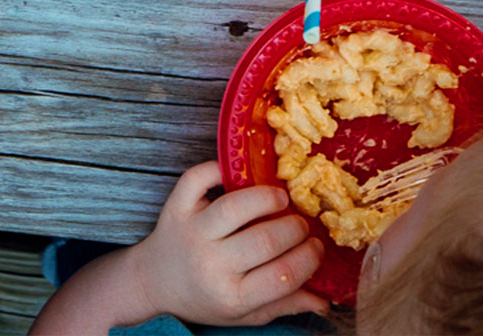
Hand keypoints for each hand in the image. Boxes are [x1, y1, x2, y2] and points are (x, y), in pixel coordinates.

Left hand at [124, 167, 327, 325]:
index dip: (308, 259)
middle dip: (294, 229)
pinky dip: (218, 168)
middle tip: (302, 224)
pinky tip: (240, 174)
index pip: (283, 276)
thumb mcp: (245, 313)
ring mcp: (192, 233)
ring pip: (234, 208)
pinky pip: (197, 179)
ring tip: (281, 198)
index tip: (317, 246)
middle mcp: (211, 264)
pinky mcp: (175, 207)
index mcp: (232, 295)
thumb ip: (284, 304)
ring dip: (265, 198)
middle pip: (264, 241)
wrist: (156, 282)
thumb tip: (326, 301)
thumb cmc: (207, 298)